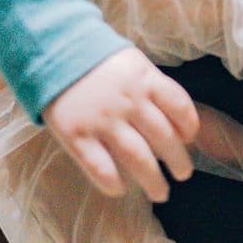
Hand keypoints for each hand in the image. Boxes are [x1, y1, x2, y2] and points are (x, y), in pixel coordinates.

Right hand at [44, 46, 199, 200]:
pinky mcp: (76, 135)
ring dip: (153, 180)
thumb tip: (175, 121)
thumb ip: (152, 87)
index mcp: (145, 79)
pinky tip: (120, 190)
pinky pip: (101, 168)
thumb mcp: (132, 62)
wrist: (53, 49)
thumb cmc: (97, 58)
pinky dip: (113, 183)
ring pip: (137, 159)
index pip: (180, 107)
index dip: (189, 127)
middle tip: (183, 174)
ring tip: (160, 192)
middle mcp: (129, 102)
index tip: (189, 140)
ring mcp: (102, 120)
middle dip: (178, 161)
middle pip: (163, 138)